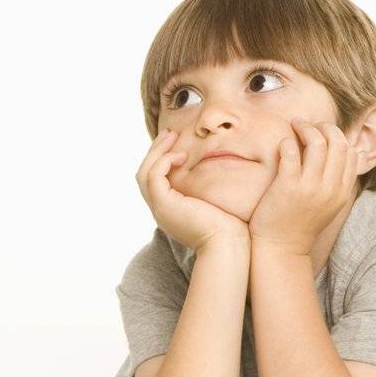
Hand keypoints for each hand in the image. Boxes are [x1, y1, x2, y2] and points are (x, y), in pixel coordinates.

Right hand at [135, 130, 250, 252]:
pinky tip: (181, 155)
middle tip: (169, 132)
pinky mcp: (163, 206)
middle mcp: (161, 209)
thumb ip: (212, 188)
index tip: (175, 141)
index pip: (156, 180)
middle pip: (145, 174)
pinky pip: (153, 177)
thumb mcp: (218, 201)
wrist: (229, 244)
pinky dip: (163, 162)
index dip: (162, 158)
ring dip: (157, 152)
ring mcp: (160, 208)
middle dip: (155, 151)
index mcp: (172, 208)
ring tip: (172, 136)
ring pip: (144, 173)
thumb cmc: (231, 225)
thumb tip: (225, 170)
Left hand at [247, 120, 359, 257]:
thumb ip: (342, 180)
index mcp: (342, 191)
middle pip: (338, 143)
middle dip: (324, 127)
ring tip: (296, 124)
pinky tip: (284, 142)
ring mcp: (310, 187)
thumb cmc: (301, 224)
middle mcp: (330, 188)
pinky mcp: (288, 187)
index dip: (339, 136)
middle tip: (310, 124)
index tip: (324, 132)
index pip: (351, 152)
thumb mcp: (331, 204)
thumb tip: (355, 152)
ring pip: (317, 143)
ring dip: (306, 127)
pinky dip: (288, 142)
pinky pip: (291, 153)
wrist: (281, 249)